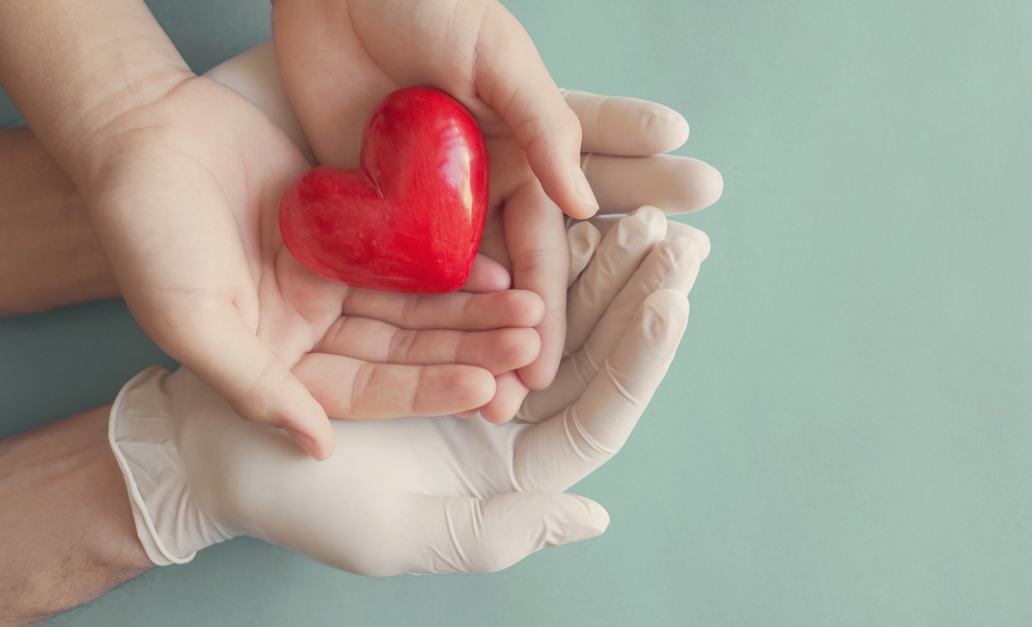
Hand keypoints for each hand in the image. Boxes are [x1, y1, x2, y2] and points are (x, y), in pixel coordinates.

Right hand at [87, 73, 540, 459]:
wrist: (143, 130)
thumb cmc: (149, 229)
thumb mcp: (191, 319)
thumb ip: (254, 385)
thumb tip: (317, 447)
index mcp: (277, 362)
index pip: (366, 390)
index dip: (426, 390)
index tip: (485, 388)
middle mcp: (311, 328)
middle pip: (403, 350)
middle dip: (467, 348)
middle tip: (529, 343)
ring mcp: (331, 278)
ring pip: (415, 304)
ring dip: (471, 309)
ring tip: (529, 307)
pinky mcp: (347, 230)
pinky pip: (409, 252)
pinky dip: (450, 262)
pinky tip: (496, 266)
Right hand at [109, 208, 707, 573]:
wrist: (219, 453)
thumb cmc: (300, 503)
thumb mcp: (399, 533)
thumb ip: (499, 531)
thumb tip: (593, 513)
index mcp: (509, 472)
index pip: (596, 411)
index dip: (637, 358)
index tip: (671, 301)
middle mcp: (504, 419)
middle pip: (588, 354)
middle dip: (633, 296)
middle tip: (679, 241)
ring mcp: (472, 366)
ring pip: (551, 311)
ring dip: (593, 264)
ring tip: (636, 215)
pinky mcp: (433, 324)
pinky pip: (493, 285)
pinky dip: (526, 250)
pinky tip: (561, 213)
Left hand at [271, 2, 722, 408]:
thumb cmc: (429, 1)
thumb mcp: (499, 57)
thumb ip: (544, 126)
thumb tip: (583, 200)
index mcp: (521, 157)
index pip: (540, 249)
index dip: (548, 310)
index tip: (549, 369)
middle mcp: (476, 190)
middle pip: (499, 281)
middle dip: (511, 340)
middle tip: (515, 405)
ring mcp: (421, 202)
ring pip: (445, 288)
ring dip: (459, 342)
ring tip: (470, 402)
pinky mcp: (367, 203)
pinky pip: (385, 265)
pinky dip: (398, 311)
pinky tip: (408, 361)